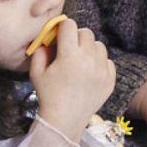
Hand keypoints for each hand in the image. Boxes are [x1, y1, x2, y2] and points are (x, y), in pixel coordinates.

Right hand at [31, 19, 115, 139]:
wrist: (65, 121)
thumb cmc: (48, 96)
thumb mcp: (36, 73)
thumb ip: (40, 52)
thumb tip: (48, 41)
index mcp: (69, 55)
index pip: (69, 25)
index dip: (62, 29)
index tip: (59, 37)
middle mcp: (89, 59)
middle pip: (86, 32)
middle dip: (76, 37)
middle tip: (69, 49)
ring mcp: (102, 70)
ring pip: (99, 45)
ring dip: (89, 49)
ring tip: (80, 61)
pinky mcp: (110, 80)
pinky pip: (108, 61)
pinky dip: (99, 63)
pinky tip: (89, 73)